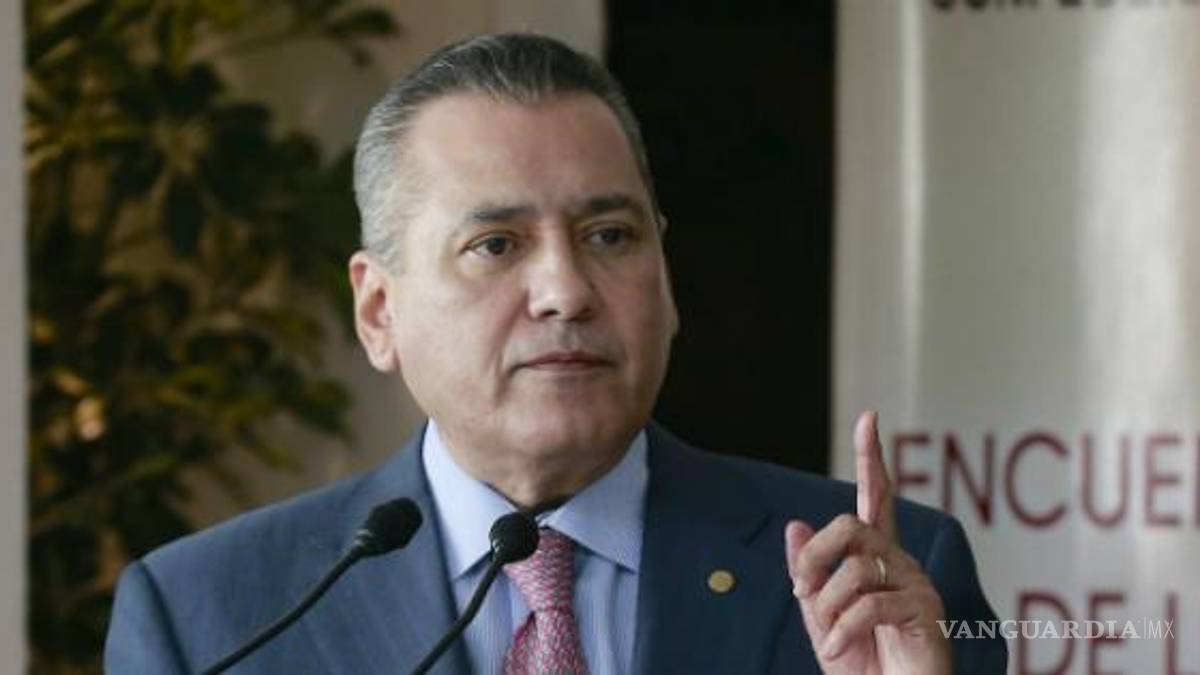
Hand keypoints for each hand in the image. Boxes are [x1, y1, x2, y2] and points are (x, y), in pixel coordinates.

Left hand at [785, 412, 950, 674]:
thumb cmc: (863, 664)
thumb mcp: (822, 617)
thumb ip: (810, 574)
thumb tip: (795, 525)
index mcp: (877, 558)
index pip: (877, 497)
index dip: (871, 458)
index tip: (868, 417)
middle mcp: (900, 562)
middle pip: (852, 525)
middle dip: (816, 556)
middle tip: (801, 591)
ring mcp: (917, 584)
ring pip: (857, 568)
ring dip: (827, 607)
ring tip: (828, 638)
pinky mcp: (925, 611)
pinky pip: (870, 604)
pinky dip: (843, 629)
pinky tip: (838, 649)